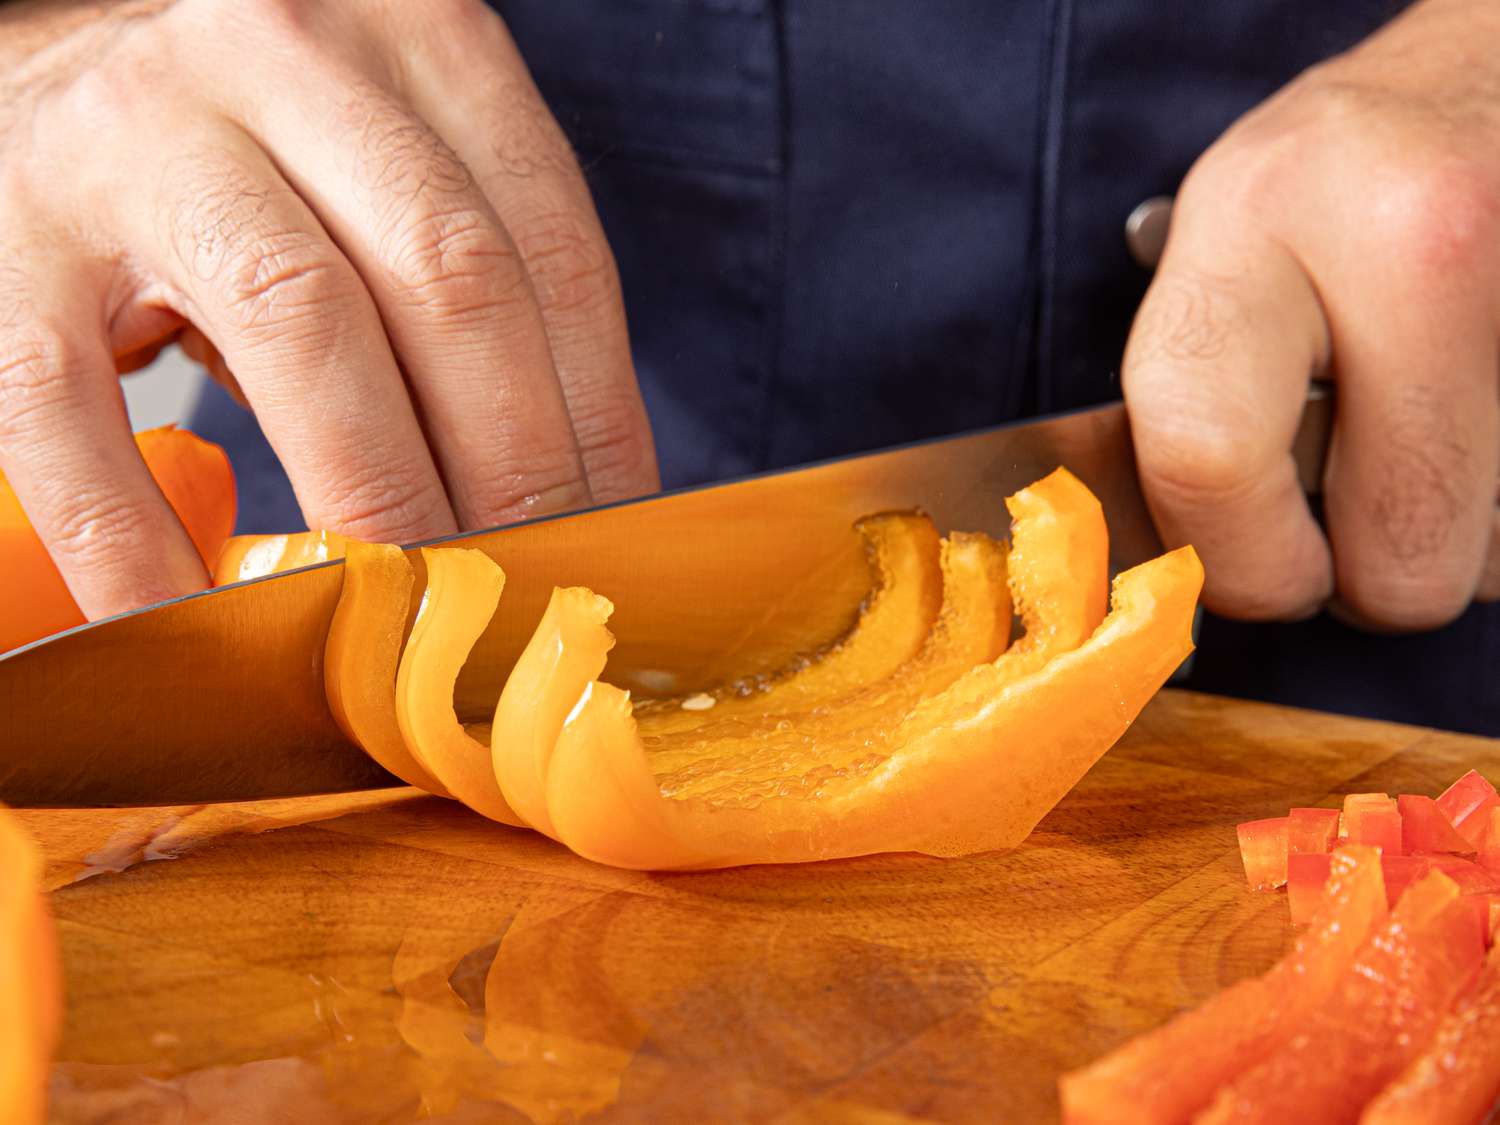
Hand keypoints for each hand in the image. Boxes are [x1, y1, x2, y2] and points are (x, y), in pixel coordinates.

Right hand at [0, 0, 656, 619]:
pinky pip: (78, 413)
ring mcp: (138, 137)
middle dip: (514, 470)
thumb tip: (571, 486)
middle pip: (452, 282)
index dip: (601, 418)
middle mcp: (282, 57)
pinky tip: (200, 614)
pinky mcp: (10, 238)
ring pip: (302, 325)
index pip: (554, 251)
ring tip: (411, 606)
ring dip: (377, 498)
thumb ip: (474, 281)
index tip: (619, 533)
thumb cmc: (247, 154)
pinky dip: (144, 538)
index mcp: (414, 38)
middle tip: (534, 585)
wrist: (32, 80)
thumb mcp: (385, 168)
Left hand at [1123, 0, 1499, 630]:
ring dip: (1459, 535)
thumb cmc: (1337, 179)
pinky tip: (1472, 411)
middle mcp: (1412, 239)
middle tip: (1359, 502)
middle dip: (1375, 572)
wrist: (1494, 69)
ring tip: (1426, 426)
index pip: (1210, 454)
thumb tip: (1185, 573)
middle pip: (1406, 561)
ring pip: (1496, 560)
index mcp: (1260, 219)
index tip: (1262, 570)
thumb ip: (1191, 399)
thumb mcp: (1223, 249)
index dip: (1241, 563)